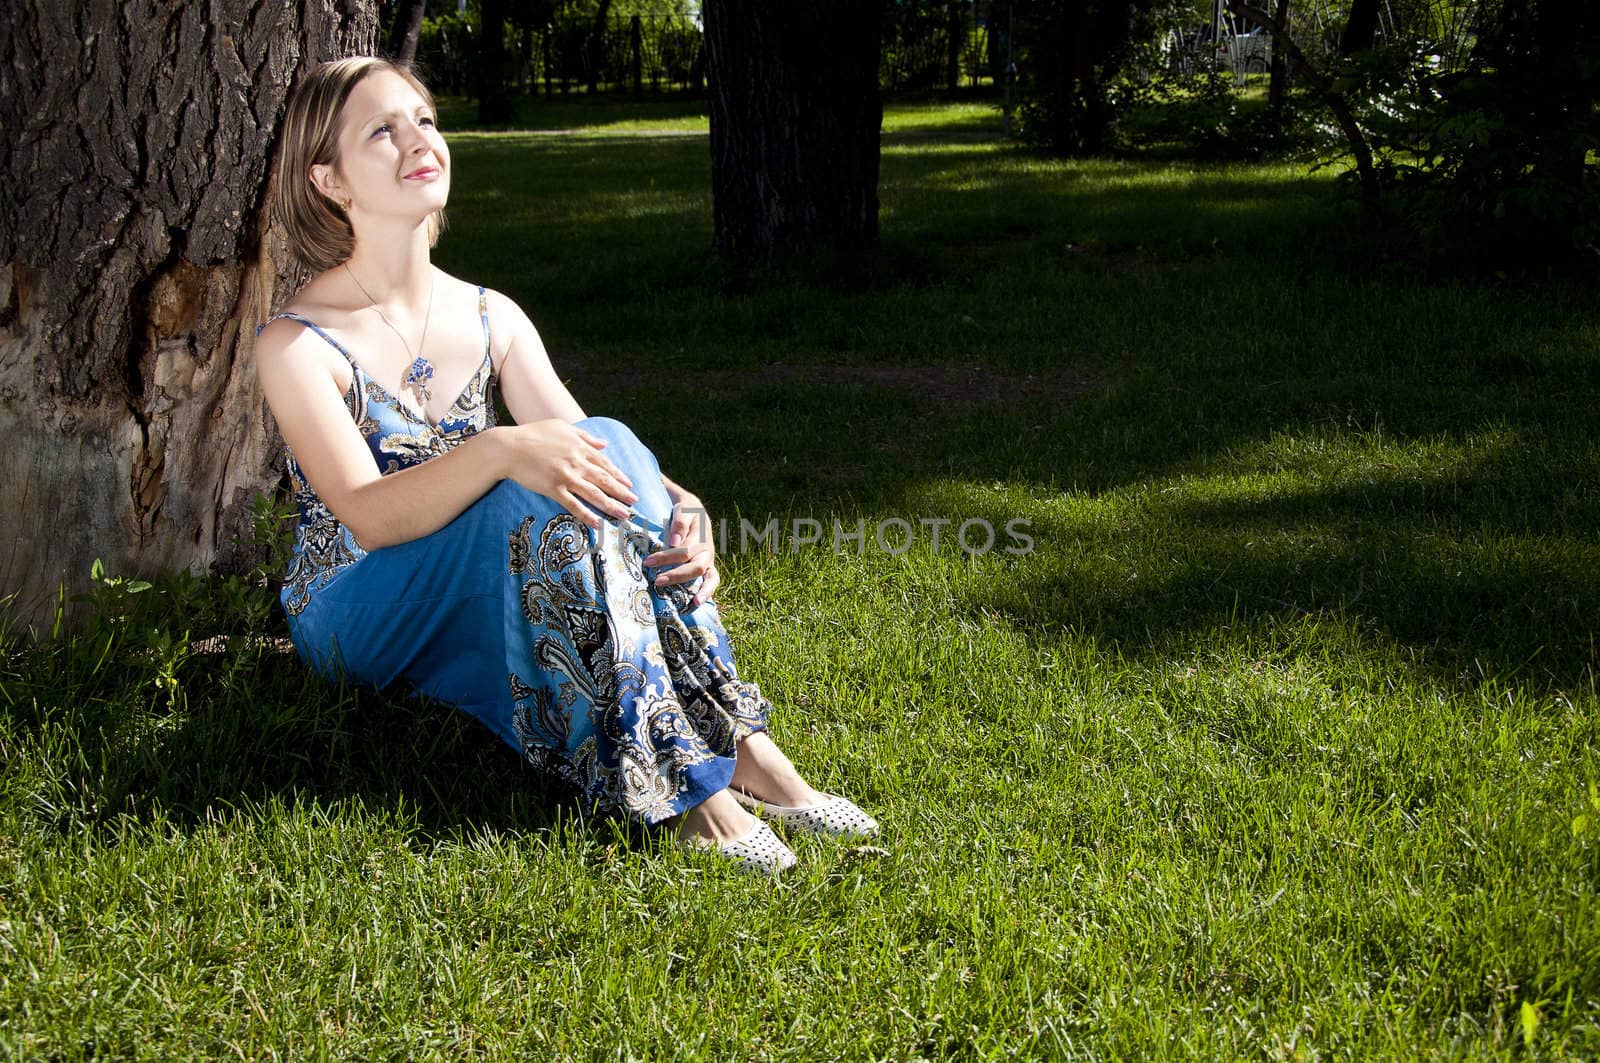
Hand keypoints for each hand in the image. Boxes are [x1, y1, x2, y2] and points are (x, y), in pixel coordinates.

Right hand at [491, 420, 637, 530]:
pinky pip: (573, 505)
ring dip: (611, 506)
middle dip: (621, 492)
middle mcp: (577, 463)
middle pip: (604, 480)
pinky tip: (596, 523)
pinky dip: (586, 515)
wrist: (509, 447)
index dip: (619, 476)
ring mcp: (566, 477)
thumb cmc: (533, 434)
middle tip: (634, 502)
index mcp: (580, 447)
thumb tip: (603, 444)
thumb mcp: (562, 427)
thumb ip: (585, 436)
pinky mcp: (553, 489)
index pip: (605, 464)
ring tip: (624, 515)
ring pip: (594, 494)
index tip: (629, 485)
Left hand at [644, 491, 719, 606]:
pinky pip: (712, 581)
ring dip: (699, 590)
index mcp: (702, 536)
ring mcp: (709, 560)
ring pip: (708, 577)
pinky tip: (697, 603)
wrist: (695, 510)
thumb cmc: (686, 510)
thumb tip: (674, 542)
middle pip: (695, 567)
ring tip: (692, 603)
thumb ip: (680, 523)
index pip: (684, 551)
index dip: (666, 557)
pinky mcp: (708, 567)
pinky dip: (707, 592)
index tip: (648, 561)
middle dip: (676, 576)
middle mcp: (707, 550)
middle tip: (657, 581)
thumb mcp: (684, 509)